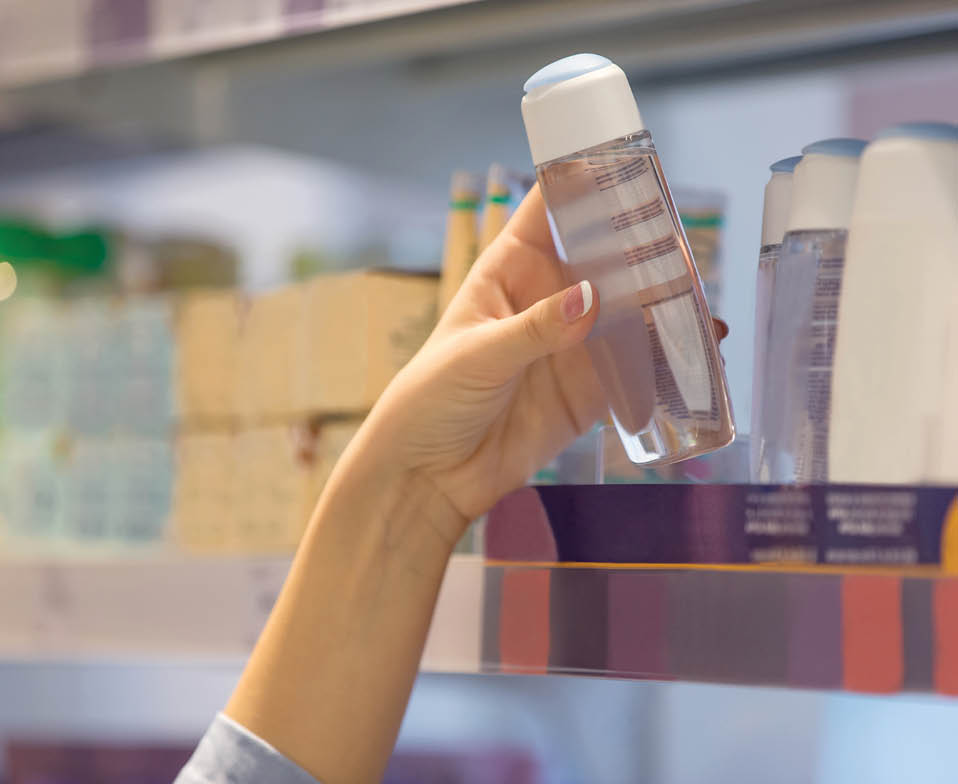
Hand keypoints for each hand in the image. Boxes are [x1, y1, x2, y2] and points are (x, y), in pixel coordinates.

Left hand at [364, 184, 727, 528]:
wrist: (433, 474)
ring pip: (631, 307)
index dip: (589, 180)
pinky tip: (700, 346)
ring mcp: (575, 340)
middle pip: (606, 255)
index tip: (631, 165)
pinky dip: (669, 355)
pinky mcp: (593, 386)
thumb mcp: (478, 355)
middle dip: (643, 245)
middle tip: (682, 246)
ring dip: (664, 300)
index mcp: (512, 268)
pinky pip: (639, 364)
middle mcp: (550, 295)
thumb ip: (535, 328)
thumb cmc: (432, 398)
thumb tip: (592, 299)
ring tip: (700, 296)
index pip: (553, 207)